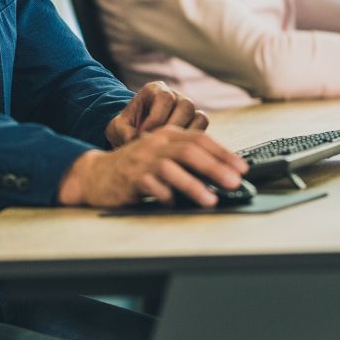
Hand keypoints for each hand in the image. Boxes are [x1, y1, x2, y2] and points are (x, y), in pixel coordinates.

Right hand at [59, 125, 247, 207]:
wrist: (96, 175)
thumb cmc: (136, 167)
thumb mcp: (161, 155)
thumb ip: (186, 158)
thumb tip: (222, 173)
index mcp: (167, 134)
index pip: (200, 139)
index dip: (223, 153)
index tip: (242, 167)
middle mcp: (156, 143)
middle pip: (190, 151)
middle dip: (216, 167)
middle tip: (235, 182)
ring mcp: (143, 160)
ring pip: (173, 169)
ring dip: (194, 185)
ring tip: (211, 200)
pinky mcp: (131, 178)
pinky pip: (153, 187)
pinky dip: (166, 197)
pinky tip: (176, 205)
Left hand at [104, 81, 208, 147]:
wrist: (133, 136)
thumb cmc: (125, 130)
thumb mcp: (117, 129)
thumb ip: (123, 132)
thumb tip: (135, 140)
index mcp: (155, 90)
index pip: (164, 98)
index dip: (155, 119)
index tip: (143, 136)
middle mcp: (175, 96)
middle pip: (186, 105)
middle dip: (172, 128)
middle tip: (158, 145)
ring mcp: (188, 110)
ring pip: (199, 117)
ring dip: (185, 136)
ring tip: (168, 150)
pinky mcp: (195, 124)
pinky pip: (203, 130)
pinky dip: (192, 142)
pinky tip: (177, 154)